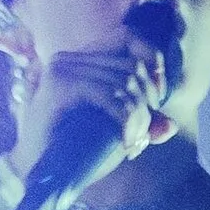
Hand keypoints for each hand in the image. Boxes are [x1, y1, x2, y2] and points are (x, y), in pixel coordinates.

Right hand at [9, 37, 172, 181]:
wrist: (39, 172)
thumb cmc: (75, 152)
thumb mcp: (118, 133)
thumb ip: (144, 123)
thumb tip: (171, 125)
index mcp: (84, 59)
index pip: (129, 37)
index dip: (152, 60)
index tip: (157, 99)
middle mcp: (72, 57)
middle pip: (132, 64)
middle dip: (146, 103)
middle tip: (140, 135)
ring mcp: (64, 68)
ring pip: (125, 81)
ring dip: (137, 117)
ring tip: (132, 142)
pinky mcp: (61, 84)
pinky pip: (109, 94)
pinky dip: (125, 119)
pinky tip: (126, 141)